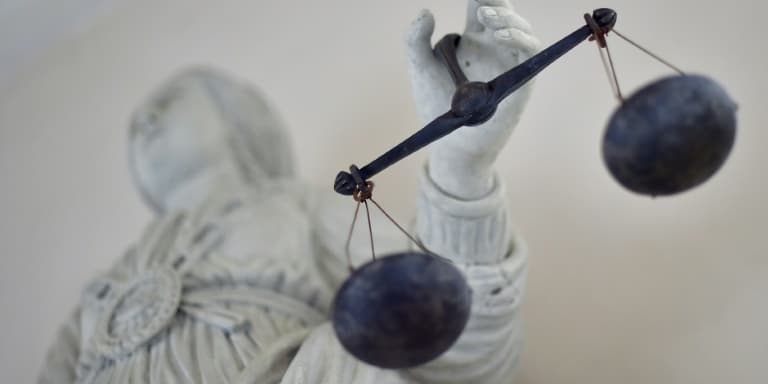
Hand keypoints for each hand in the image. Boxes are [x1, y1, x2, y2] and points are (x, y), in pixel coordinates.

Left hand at [407, 0, 539, 198]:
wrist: (450, 140)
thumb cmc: (437, 104)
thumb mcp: (421, 69)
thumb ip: (415, 41)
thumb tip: (426, 11)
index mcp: (474, 36)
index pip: (482, 2)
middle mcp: (495, 44)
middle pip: (503, 8)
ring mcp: (510, 59)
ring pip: (519, 24)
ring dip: (505, 16)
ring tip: (484, 15)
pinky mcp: (522, 77)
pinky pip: (530, 48)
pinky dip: (519, 36)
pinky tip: (499, 34)